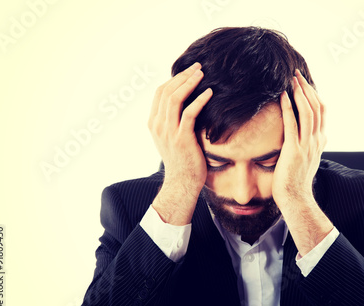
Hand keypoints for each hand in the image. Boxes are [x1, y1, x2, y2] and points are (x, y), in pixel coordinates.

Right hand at [148, 62, 212, 224]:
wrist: (182, 182)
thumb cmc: (183, 160)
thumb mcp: (173, 137)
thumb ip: (174, 121)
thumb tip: (188, 103)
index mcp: (154, 123)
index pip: (160, 93)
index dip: (174, 78)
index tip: (189, 71)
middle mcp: (158, 125)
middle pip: (166, 91)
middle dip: (183, 76)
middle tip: (198, 67)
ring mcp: (168, 131)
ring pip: (175, 98)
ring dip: (189, 83)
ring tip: (202, 74)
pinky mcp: (181, 138)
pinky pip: (189, 113)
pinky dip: (199, 100)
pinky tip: (209, 93)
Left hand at [272, 69, 331, 255]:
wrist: (296, 199)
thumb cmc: (297, 180)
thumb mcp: (309, 159)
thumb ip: (312, 145)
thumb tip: (316, 136)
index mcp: (320, 141)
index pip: (321, 111)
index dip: (313, 94)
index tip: (304, 83)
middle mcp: (317, 140)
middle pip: (316, 107)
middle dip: (307, 88)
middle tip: (297, 74)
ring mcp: (307, 145)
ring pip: (308, 112)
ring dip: (299, 93)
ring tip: (291, 80)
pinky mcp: (294, 150)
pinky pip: (292, 124)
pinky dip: (288, 108)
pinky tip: (281, 96)